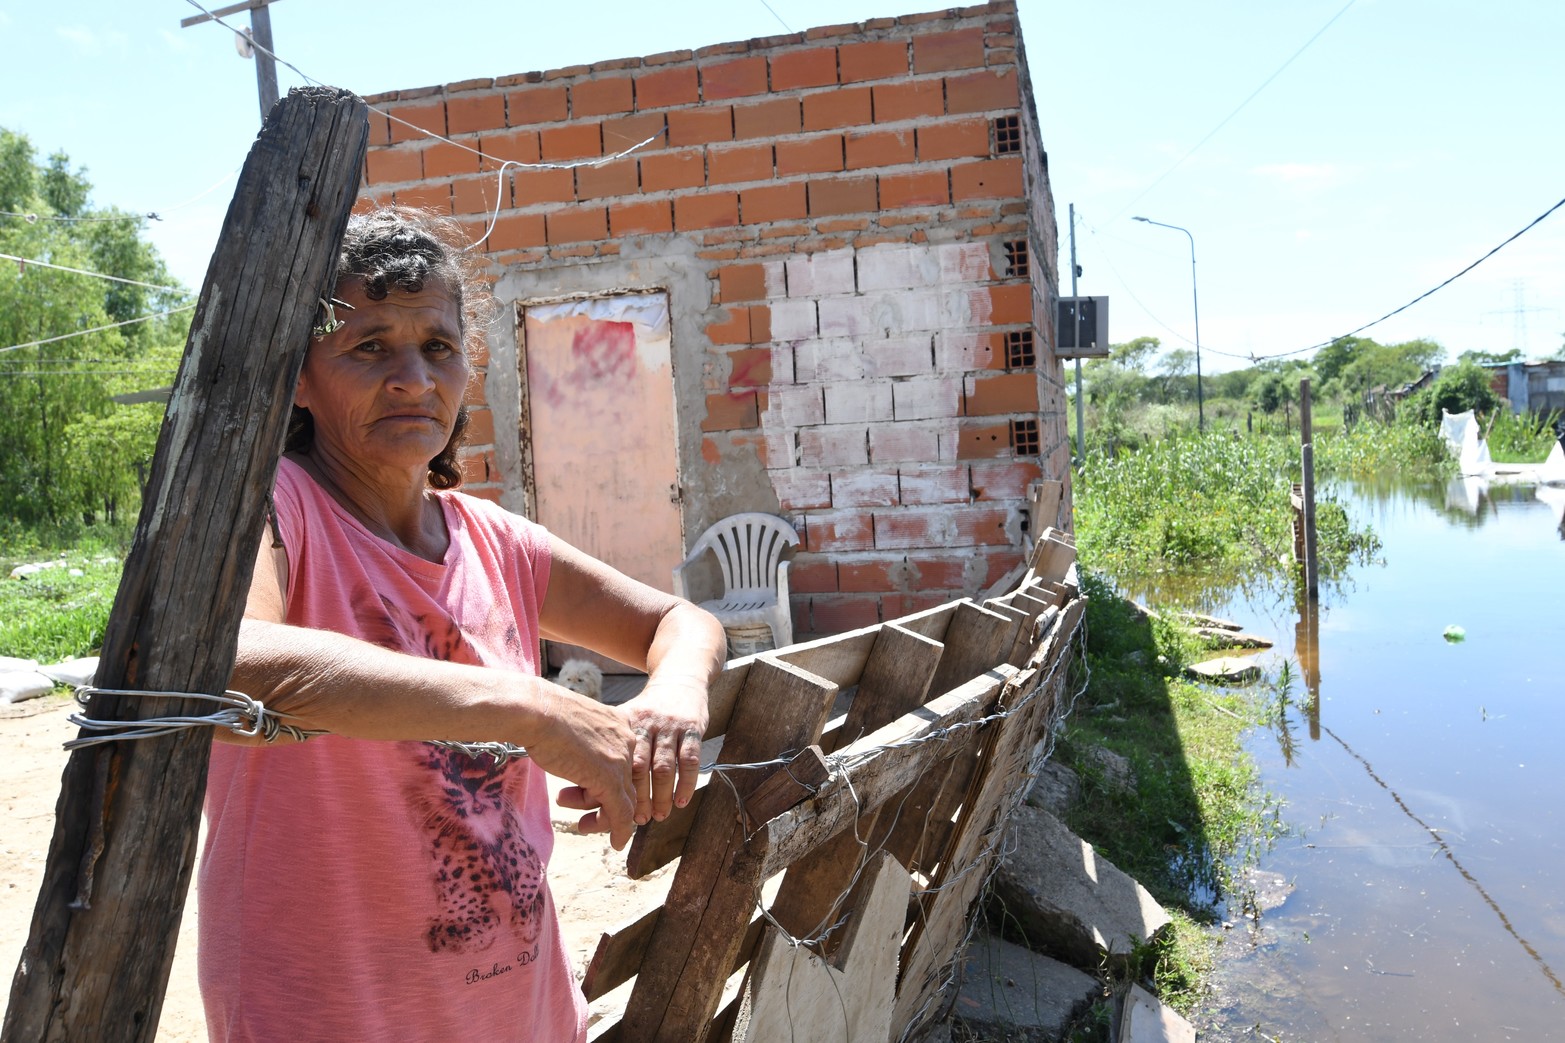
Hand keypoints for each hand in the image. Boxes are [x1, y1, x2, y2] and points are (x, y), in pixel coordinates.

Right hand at [526, 686, 638, 848]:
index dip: (606, 784)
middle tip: (583, 817)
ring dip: (601, 818)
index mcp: (619, 724)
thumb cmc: (543, 715)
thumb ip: (584, 745)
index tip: (592, 796)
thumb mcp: (572, 729)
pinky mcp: (609, 779)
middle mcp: (626, 740)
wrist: (536, 711)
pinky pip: (620, 812)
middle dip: (601, 803)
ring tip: (577, 821)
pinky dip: (619, 830)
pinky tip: (616, 843)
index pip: (623, 762)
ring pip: (621, 800)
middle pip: (624, 782)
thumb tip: (580, 762)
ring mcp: (619, 760)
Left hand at [619, 676, 709, 824]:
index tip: (609, 815)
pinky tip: (681, 801)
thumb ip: (606, 750)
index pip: (614, 762)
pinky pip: (690, 759)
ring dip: (661, 795)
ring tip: (659, 815)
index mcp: (623, 724)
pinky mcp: (692, 727)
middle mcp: (646, 724)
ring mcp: (670, 726)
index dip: (610, 790)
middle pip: (638, 767)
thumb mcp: (623, 721)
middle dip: (637, 798)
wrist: (678, 680)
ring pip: (664, 766)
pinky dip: (686, 783)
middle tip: (638, 820)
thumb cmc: (645, 713)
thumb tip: (579, 793)